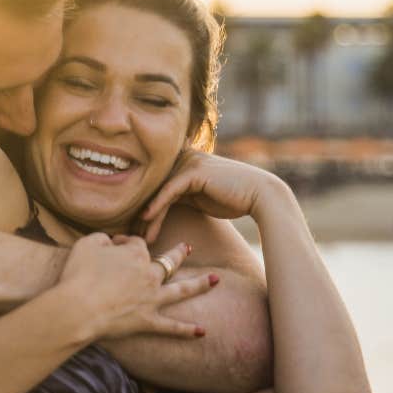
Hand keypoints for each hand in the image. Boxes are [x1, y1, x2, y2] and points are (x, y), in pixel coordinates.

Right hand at [57, 234, 215, 339]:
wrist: (78, 308)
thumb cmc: (78, 274)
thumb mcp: (87, 244)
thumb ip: (102, 238)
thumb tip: (110, 240)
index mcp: (136, 254)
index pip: (138, 243)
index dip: (127, 242)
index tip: (116, 244)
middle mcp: (149, 274)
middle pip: (168, 262)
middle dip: (178, 254)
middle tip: (188, 248)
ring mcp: (151, 298)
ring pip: (181, 290)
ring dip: (200, 284)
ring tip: (216, 280)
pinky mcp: (147, 321)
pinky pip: (171, 327)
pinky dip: (187, 331)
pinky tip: (203, 332)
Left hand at [138, 150, 285, 243]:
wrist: (259, 195)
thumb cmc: (232, 199)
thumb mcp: (199, 196)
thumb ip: (180, 195)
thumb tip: (159, 209)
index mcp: (183, 159)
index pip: (157, 185)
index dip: (145, 207)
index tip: (136, 230)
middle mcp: (184, 155)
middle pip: (155, 186)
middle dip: (142, 212)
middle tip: (132, 235)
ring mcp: (189, 161)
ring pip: (160, 190)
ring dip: (148, 215)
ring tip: (139, 236)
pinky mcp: (195, 170)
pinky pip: (170, 190)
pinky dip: (157, 206)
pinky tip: (147, 220)